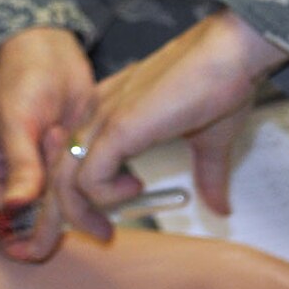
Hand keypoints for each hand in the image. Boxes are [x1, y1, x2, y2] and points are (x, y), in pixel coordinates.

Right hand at [0, 27, 94, 260]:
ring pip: (61, 208)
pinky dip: (91, 179)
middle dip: (54, 211)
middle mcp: (12, 183)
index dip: (19, 238)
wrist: (53, 52)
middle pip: (33, 224)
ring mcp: (43, 177)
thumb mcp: (16, 120)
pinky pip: (81, 190)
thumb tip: (15, 207)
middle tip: (71, 183)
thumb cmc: (22, 79)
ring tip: (65, 132)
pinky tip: (84, 143)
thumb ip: (19, 165)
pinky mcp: (69, 167)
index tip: (43, 237)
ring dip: (73, 186)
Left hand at [52, 10, 287, 241]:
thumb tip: (221, 207)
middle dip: (64, 216)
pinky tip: (136, 187)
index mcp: (110, 110)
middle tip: (99, 236)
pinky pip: (89, 179)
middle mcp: (97, 112)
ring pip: (63, 181)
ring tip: (109, 226)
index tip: (101, 221)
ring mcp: (104, 118)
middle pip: (55, 173)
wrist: (233, 51)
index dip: (74, 194)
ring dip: (81, 214)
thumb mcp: (210, 140)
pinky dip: (106, 197)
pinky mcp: (118, 127)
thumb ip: (207, 175)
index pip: (69, 158)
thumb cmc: (224, 82)